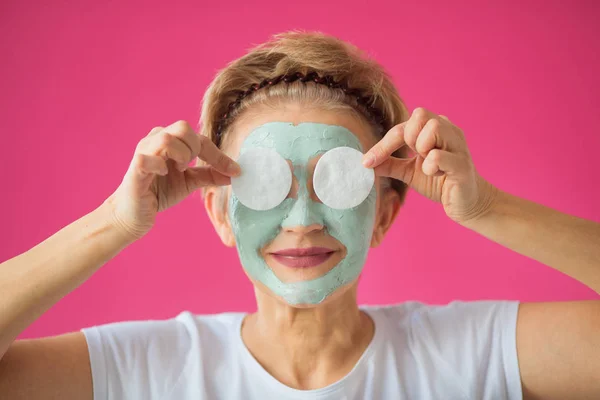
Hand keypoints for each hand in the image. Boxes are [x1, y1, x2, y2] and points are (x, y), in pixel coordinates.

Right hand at [104, 120, 239, 240]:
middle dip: (196, 148)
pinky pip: (147, 158)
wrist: (133, 213)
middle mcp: (155, 141)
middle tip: (192, 166)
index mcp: (170, 141)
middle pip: (182, 127)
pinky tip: (163, 175)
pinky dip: (160, 166)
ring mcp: (143, 152)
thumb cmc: (159, 192)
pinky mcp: (135, 168)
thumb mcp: (190, 182)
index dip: (219, 154)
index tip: (235, 171)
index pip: (199, 138)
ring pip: (166, 138)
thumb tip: (236, 173)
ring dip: (180, 155)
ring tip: (180, 170)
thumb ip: (210, 175)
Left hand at [363, 107, 497, 224]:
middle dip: (409, 137)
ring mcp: (458, 145)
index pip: (404, 125)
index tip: (366, 162)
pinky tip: (438, 175)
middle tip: (415, 156)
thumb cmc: (440, 182)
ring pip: (433, 128)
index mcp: (435, 129)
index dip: (383, 144)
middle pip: (420, 115)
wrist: (466, 203)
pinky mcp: (462, 164)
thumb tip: (365, 162)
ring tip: (429, 166)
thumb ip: (390, 164)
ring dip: (422, 148)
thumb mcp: (409, 172)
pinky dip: (431, 167)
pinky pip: (439, 156)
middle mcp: (449, 131)